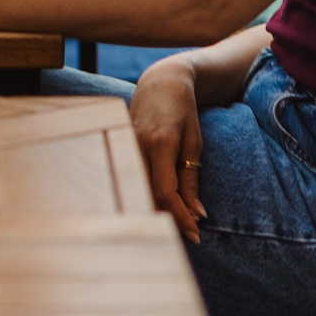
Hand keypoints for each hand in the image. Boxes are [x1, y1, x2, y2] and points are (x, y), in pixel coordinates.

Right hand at [130, 56, 208, 243]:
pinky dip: (144, 192)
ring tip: (176, 220)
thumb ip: (191, 179)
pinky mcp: (119, 145)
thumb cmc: (183, 110)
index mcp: (160, 143)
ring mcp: (124, 145)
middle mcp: (137, 145)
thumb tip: (196, 213)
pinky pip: (131, 176)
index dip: (180, 216)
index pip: (166, 191)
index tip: (196, 234)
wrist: (161, 81)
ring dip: (156, 208)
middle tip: (187, 234)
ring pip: (136, 188)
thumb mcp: (194, 142)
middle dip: (168, 218)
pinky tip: (157, 202)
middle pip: (148, 194)